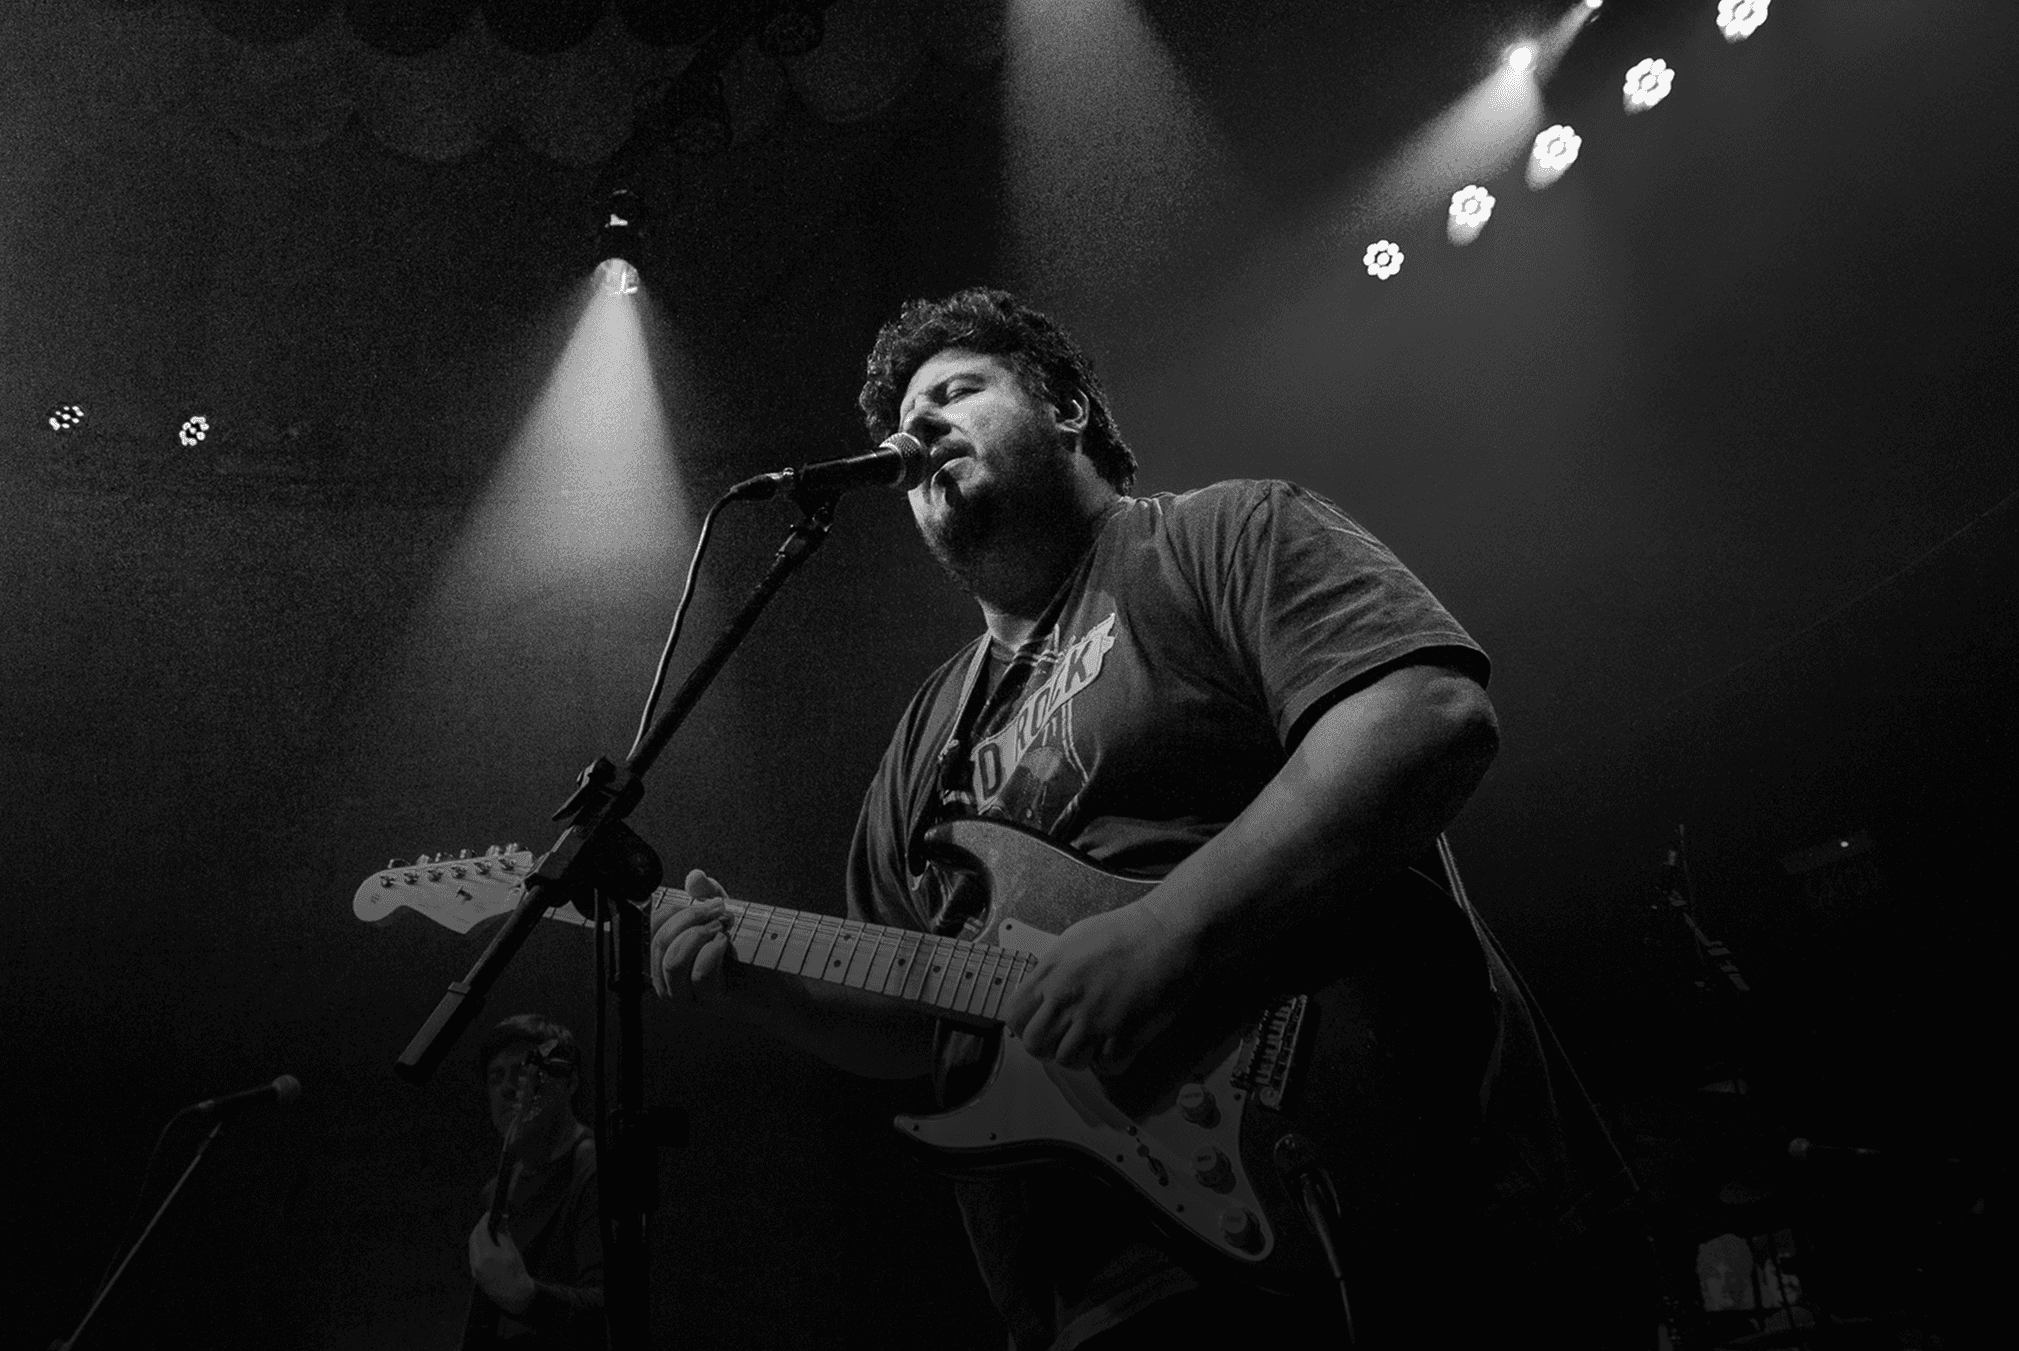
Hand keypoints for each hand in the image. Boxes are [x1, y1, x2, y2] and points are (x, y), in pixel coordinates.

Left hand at [468, 1216, 535, 1314]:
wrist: (515, 1296)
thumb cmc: (516, 1273)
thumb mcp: (512, 1251)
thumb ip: (503, 1234)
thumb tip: (501, 1220)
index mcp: (487, 1255)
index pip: (481, 1232)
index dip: (484, 1220)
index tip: (489, 1214)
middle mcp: (477, 1262)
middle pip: (473, 1238)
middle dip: (479, 1227)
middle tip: (489, 1220)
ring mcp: (475, 1269)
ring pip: (472, 1246)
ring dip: (477, 1236)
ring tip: (488, 1230)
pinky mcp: (476, 1274)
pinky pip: (473, 1255)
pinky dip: (478, 1246)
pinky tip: (487, 1244)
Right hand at [649, 870, 738, 1006]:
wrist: (781, 980)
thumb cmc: (749, 950)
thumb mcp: (725, 916)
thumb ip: (707, 894)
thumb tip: (694, 876)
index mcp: (665, 957)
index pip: (652, 928)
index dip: (677, 909)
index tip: (708, 903)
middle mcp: (668, 980)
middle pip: (661, 942)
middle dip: (692, 918)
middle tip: (720, 911)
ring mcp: (687, 997)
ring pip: (674, 962)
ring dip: (700, 936)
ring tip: (723, 929)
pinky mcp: (709, 1002)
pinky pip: (699, 975)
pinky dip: (713, 952)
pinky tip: (727, 945)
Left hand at [1003, 903, 1198, 1073]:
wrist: (1167, 933)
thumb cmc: (1126, 931)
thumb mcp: (1074, 941)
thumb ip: (1053, 971)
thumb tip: (1042, 993)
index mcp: (1051, 973)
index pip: (1014, 1017)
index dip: (1025, 1025)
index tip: (1040, 1024)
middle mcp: (1067, 998)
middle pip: (1036, 1045)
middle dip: (1049, 1046)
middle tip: (1067, 1037)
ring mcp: (1094, 1018)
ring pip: (1068, 1061)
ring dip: (1081, 1054)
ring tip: (1096, 1039)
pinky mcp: (1124, 1034)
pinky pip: (1105, 1065)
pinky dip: (1111, 1058)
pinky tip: (1118, 1040)